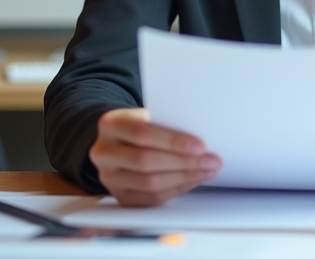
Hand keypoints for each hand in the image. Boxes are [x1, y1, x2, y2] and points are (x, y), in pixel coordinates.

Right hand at [89, 108, 221, 206]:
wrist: (119, 142)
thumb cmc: (141, 125)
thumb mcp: (148, 115)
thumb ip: (167, 123)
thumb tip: (201, 139)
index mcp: (110, 124)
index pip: (142, 133)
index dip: (173, 141)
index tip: (200, 146)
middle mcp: (103, 152)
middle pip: (146, 161)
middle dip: (184, 162)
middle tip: (211, 160)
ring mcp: (109, 177)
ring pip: (150, 183)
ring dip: (185, 177)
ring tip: (207, 170)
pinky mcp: (120, 196)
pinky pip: (152, 198)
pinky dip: (177, 189)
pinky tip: (193, 179)